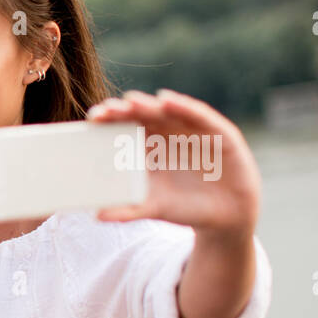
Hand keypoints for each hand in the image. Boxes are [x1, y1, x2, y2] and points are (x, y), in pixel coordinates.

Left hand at [87, 88, 259, 239]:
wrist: (225, 216)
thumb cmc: (185, 207)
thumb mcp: (154, 208)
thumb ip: (127, 211)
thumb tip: (97, 216)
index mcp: (149, 148)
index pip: (125, 128)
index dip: (109, 121)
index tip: (92, 119)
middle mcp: (168, 134)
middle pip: (142, 116)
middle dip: (124, 111)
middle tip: (105, 110)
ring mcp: (192, 130)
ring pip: (167, 111)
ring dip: (148, 105)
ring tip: (130, 101)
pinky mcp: (217, 132)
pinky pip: (198, 115)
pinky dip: (183, 107)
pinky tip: (167, 101)